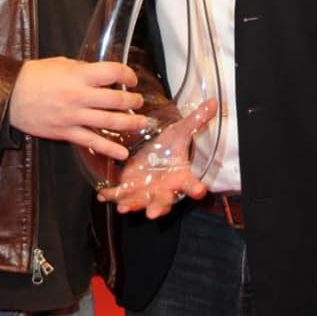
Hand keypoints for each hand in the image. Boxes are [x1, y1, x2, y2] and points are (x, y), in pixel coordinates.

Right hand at [8, 57, 146, 158]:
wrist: (10, 95)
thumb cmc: (34, 76)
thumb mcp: (61, 64)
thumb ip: (83, 69)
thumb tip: (102, 74)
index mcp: (78, 75)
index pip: (112, 72)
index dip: (127, 75)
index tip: (131, 79)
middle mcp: (79, 96)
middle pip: (116, 100)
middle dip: (133, 101)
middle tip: (138, 102)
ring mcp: (73, 116)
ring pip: (109, 122)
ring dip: (129, 123)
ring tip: (141, 123)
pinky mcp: (66, 132)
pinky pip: (92, 142)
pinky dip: (109, 148)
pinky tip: (123, 153)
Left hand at [96, 99, 216, 218]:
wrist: (155, 151)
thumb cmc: (170, 145)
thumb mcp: (181, 130)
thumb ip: (196, 120)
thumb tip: (212, 102)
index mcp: (180, 176)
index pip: (191, 184)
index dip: (195, 189)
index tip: (198, 191)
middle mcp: (165, 188)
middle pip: (165, 200)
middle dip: (159, 207)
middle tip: (153, 213)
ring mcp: (147, 190)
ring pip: (142, 202)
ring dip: (133, 205)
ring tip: (125, 208)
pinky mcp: (131, 188)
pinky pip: (122, 195)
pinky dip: (113, 196)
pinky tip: (104, 196)